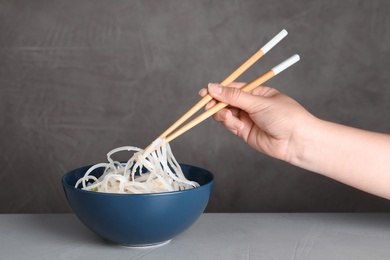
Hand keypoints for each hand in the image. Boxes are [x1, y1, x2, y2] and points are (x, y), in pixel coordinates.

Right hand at [200, 82, 314, 160]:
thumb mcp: (258, 102)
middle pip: (227, 101)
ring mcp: (247, 118)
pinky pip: (230, 124)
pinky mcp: (245, 132)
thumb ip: (234, 96)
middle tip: (207, 104)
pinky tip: (232, 122)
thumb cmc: (285, 116)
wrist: (296, 140)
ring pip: (226, 113)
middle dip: (216, 102)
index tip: (205, 91)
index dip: (219, 89)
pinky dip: (228, 122)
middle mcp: (251, 105)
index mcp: (257, 92)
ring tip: (224, 114)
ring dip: (221, 113)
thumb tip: (213, 87)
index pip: (233, 88)